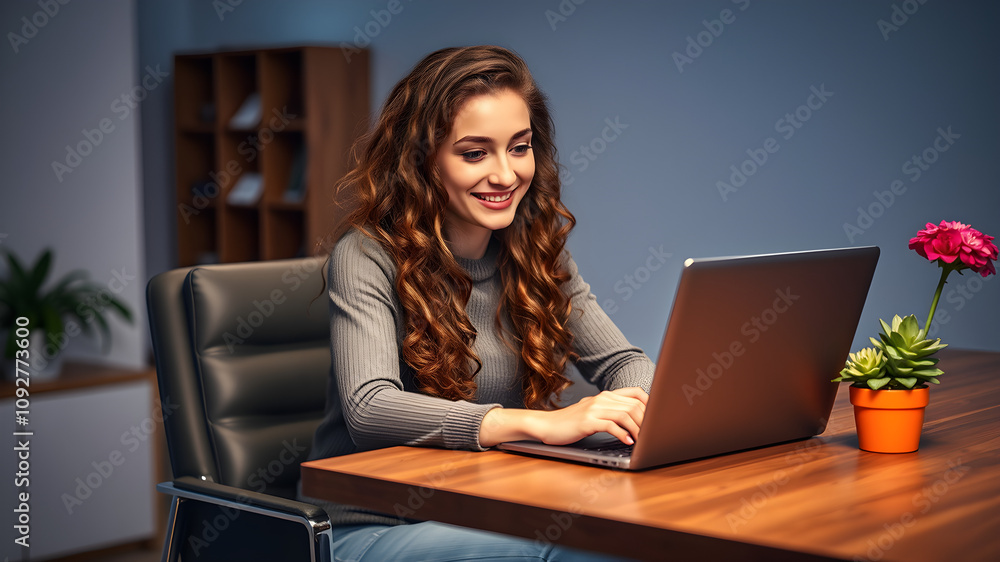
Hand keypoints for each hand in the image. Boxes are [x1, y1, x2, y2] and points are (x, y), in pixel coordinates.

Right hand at [479, 387, 647, 446]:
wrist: (546, 425)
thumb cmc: (570, 422)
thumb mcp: (592, 413)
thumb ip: (610, 412)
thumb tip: (634, 420)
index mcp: (605, 395)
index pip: (636, 393)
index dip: (650, 404)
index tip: (658, 418)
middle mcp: (602, 398)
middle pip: (634, 405)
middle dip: (647, 421)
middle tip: (653, 435)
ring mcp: (594, 408)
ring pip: (625, 414)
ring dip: (638, 429)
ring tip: (643, 440)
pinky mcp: (587, 421)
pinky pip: (611, 425)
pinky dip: (622, 434)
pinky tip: (627, 442)